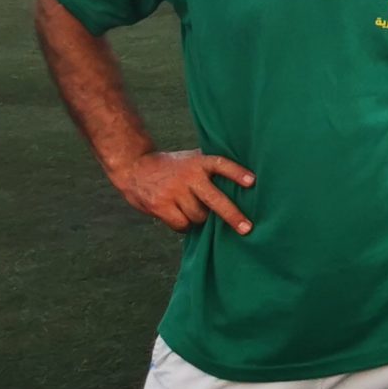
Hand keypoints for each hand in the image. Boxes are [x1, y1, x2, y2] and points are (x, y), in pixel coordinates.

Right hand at [108, 150, 253, 234]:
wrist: (134, 167)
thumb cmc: (173, 167)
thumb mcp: (192, 159)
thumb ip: (211, 168)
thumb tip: (246, 182)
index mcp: (199, 162)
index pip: (221, 164)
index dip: (237, 173)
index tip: (252, 182)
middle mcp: (188, 176)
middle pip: (214, 199)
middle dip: (232, 215)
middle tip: (247, 229)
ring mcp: (174, 192)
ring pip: (198, 216)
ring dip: (200, 219)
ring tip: (193, 209)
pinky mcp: (160, 206)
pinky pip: (182, 225)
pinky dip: (185, 226)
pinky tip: (180, 217)